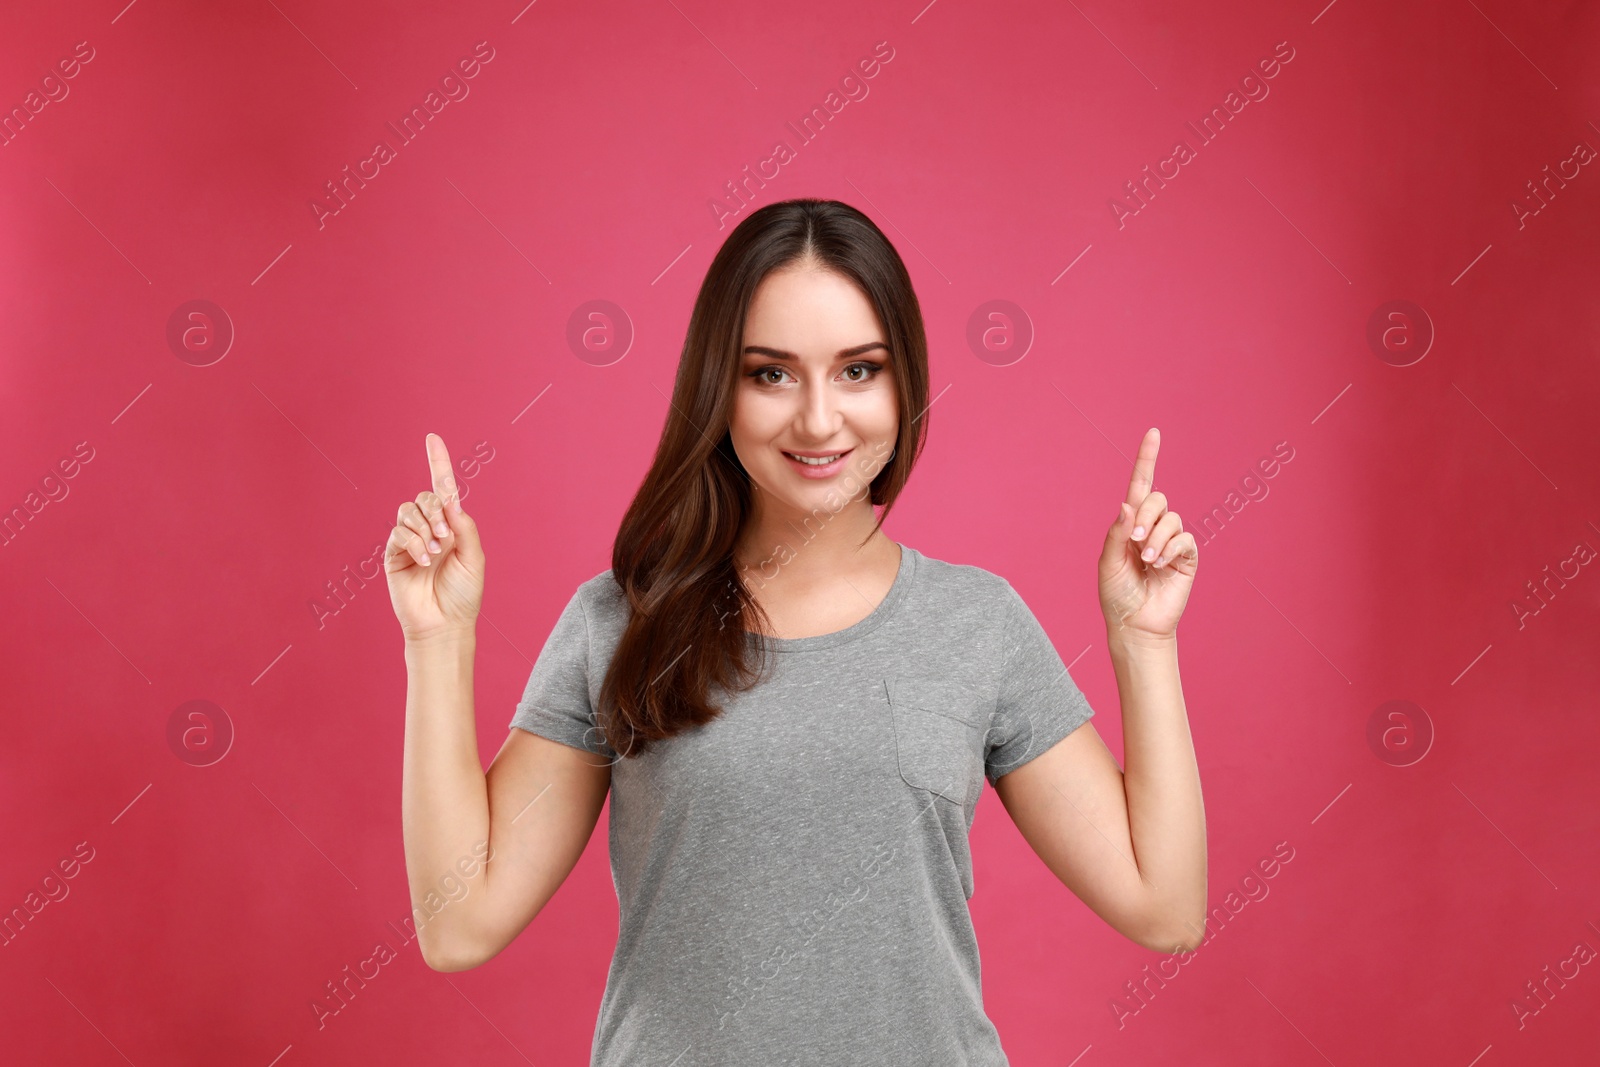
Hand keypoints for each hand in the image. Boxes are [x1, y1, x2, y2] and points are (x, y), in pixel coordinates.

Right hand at [385, 433, 485, 641]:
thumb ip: (465, 526)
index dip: (438, 462)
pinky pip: (398, 533)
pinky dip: (413, 542)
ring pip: (408, 511)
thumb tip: (452, 500)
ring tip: (435, 553)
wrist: (444, 624)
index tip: (432, 437)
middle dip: (436, 511)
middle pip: (424, 497)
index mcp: (452, 526)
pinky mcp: (393, 555)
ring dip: (424, 528)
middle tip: (446, 537)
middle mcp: (430, 529)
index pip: (443, 489)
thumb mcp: (474, 557)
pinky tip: (423, 560)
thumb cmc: (463, 595)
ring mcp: (410, 541)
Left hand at [1097, 427, 1197, 639]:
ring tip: (1147, 560)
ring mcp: (1171, 542)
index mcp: (1130, 524)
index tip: (1153, 432)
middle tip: (1134, 541)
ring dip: (1156, 537)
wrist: (1134, 624)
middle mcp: (1152, 528)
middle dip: (1145, 516)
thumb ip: (1117, 532)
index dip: (1147, 458)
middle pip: (1157, 499)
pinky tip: (1160, 564)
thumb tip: (1128, 503)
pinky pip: (1184, 539)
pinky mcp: (1186, 558)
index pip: (1141, 485)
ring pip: (1171, 518)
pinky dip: (1170, 548)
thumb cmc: (1116, 594)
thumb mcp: (1108, 561)